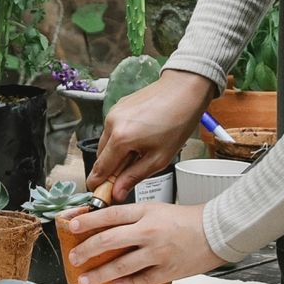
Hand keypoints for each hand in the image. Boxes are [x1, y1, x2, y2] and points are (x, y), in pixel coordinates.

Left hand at [63, 199, 219, 283]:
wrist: (215, 231)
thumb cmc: (186, 219)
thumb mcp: (156, 209)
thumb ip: (132, 217)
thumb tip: (105, 227)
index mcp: (145, 212)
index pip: (109, 215)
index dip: (88, 221)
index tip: (72, 227)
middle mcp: (148, 231)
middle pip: (109, 241)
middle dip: (86, 250)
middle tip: (74, 258)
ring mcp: (157, 253)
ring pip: (121, 266)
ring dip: (100, 274)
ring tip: (85, 280)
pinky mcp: (167, 271)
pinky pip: (141, 280)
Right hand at [92, 68, 212, 197]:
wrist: (184, 89)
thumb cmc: (177, 122)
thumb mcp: (159, 158)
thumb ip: (134, 176)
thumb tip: (118, 192)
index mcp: (121, 138)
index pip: (100, 169)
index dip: (98, 184)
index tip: (101, 194)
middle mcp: (112, 123)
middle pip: (101, 156)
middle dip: (111, 169)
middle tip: (128, 175)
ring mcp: (114, 112)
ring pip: (106, 142)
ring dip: (116, 152)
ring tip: (140, 152)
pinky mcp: (118, 105)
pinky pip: (113, 128)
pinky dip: (121, 138)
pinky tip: (140, 137)